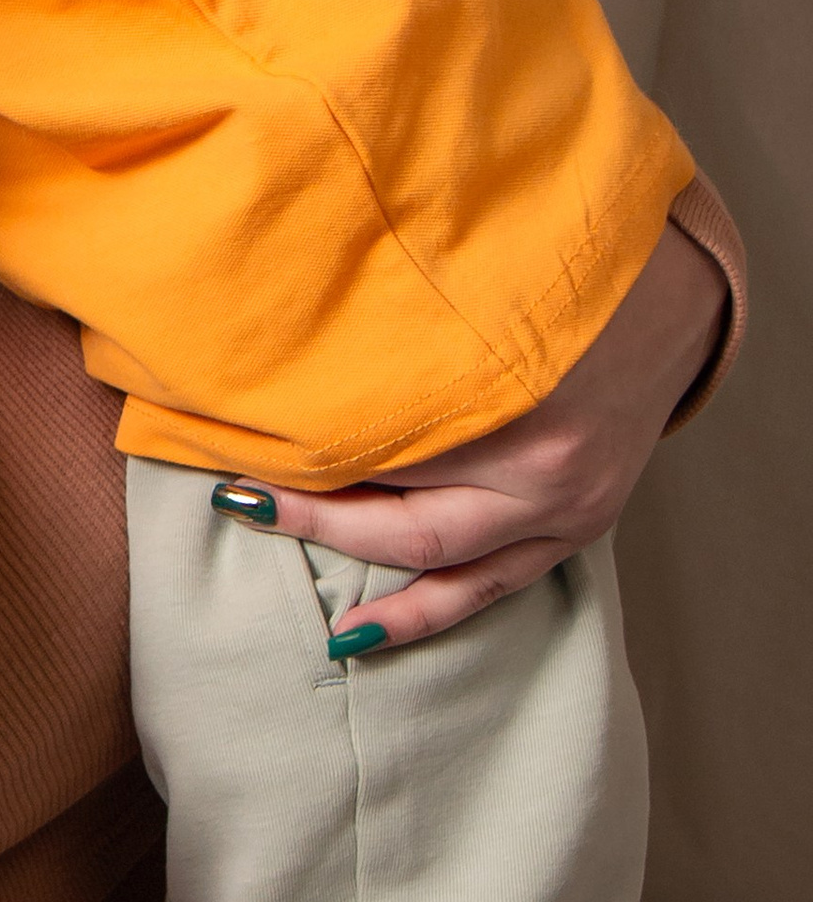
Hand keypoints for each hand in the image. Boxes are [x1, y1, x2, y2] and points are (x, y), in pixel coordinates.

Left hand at [231, 222, 727, 645]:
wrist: (668, 300)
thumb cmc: (560, 269)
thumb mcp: (477, 270)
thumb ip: (396, 312)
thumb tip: (287, 337)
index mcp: (519, 389)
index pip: (387, 436)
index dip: (305, 445)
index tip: (234, 444)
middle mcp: (546, 461)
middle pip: (406, 511)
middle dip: (314, 511)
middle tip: (240, 498)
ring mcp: (568, 505)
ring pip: (440, 559)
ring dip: (352, 560)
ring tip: (285, 555)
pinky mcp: (580, 528)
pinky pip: (489, 587)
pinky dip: (422, 610)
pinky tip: (362, 632)